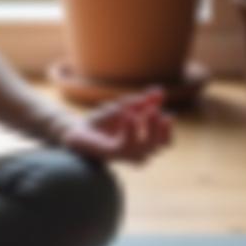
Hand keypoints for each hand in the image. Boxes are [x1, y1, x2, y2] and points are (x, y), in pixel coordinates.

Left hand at [57, 87, 173, 166]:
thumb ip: (144, 101)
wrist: (78, 129)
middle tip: (156, 112)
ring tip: (148, 112)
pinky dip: (130, 130)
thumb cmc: (104, 121)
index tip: (168, 114)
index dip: (168, 129)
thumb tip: (160, 91)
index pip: (165, 141)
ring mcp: (126, 154)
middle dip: (159, 128)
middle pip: (159, 145)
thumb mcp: (126, 107)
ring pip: (146, 148)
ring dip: (149, 129)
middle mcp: (138, 151)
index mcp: (144, 142)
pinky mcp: (113, 153)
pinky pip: (126, 145)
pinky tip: (128, 116)